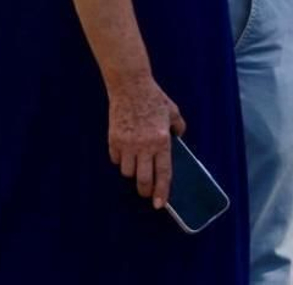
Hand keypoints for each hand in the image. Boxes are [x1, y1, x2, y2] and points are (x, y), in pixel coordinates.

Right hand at [107, 75, 184, 208]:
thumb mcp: (173, 112)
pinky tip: (127, 153)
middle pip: (143, 180)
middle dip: (145, 190)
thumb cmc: (154, 99)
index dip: (162, 191)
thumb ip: (178, 127)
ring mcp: (127, 144)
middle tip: (147, 193)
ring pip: (128, 172)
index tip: (159, 204)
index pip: (163, 173)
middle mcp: (144, 146)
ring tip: (139, 165)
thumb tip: (179, 139)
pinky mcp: (113, 141)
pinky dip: (122, 160)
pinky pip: (117, 160)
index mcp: (162, 140)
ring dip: (133, 172)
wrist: (130, 87)